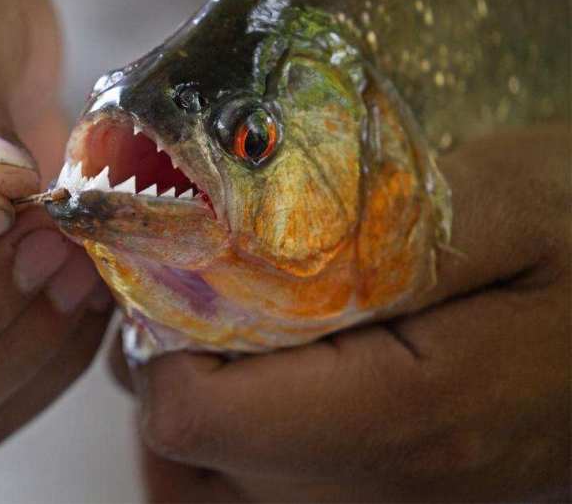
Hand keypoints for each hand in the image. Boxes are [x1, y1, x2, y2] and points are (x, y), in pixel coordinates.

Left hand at [112, 128, 570, 501]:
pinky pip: (257, 496)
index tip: (199, 262)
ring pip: (210, 485)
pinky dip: (235, 438)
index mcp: (403, 417)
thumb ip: (363, 235)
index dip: (168, 329)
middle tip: (219, 280)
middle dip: (175, 357)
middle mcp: (381, 494)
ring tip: (242, 322)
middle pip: (188, 451)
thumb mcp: (509, 202)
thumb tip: (222, 257)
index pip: (191, 411)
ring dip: (198, 400)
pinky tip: (271, 373)